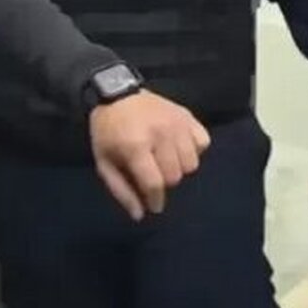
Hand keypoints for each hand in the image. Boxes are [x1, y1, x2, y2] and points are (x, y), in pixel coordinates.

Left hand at [89, 91, 210, 220]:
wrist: (116, 92)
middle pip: (175, 176)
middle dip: (164, 183)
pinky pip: (203, 142)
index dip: (155, 200)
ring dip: (180, 168)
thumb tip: (140, 215)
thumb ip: (121, 190)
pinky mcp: (188, 115)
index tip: (154, 206)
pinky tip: (179, 147)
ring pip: (192, 163)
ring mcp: (177, 123)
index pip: (154, 183)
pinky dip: (194, 150)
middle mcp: (161, 134)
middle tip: (154, 176)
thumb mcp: (104, 162)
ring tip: (166, 162)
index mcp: (136, 145)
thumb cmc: (108, 131)